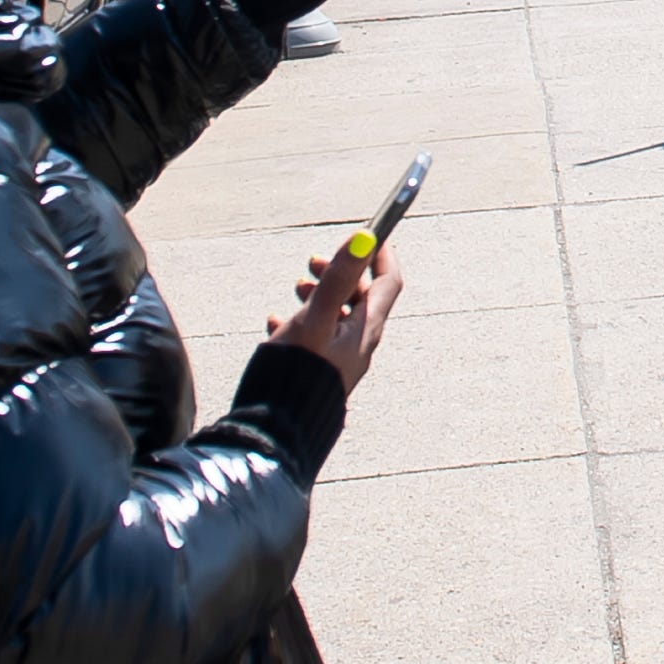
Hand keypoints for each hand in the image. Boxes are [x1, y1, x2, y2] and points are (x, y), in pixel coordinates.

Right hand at [268, 236, 401, 393]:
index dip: (382, 254)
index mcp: (365, 329)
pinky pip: (315, 339)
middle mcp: (358, 345)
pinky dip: (300, 323)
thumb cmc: (299, 371)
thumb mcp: (317, 318)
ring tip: (296, 287)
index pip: (388, 283)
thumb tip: (364, 237)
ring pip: (336, 317)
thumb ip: (339, 278)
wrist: (278, 430)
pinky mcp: (319, 375)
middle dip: (341, 273)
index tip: (369, 233)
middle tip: (314, 262)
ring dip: (320, 295)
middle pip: (360, 298)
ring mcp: (340, 361)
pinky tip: (276, 322)